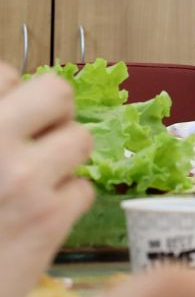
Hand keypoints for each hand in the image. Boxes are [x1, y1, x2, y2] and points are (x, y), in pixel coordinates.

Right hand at [0, 62, 94, 296]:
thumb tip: (10, 95)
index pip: (3, 73)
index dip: (9, 96)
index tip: (6, 122)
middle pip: (55, 92)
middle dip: (52, 115)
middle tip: (33, 145)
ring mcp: (19, 179)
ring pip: (81, 139)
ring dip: (66, 160)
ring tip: (35, 186)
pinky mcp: (47, 220)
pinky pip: (84, 189)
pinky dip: (68, 204)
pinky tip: (38, 222)